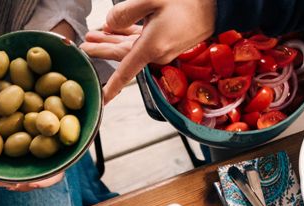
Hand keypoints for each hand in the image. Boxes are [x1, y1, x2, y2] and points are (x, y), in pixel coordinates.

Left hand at [81, 0, 216, 102]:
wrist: (219, 5)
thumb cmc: (189, 1)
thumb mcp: (151, 0)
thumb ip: (125, 13)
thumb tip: (110, 24)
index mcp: (152, 47)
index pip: (125, 71)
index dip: (112, 87)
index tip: (102, 99)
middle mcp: (158, 53)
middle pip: (124, 56)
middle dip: (102, 49)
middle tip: (83, 45)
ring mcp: (165, 48)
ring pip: (132, 46)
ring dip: (112, 41)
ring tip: (93, 35)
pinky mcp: (170, 41)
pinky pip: (143, 41)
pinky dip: (128, 36)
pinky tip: (116, 29)